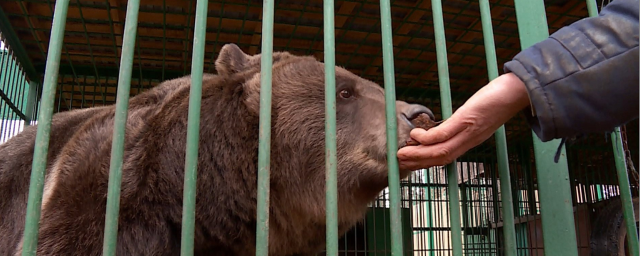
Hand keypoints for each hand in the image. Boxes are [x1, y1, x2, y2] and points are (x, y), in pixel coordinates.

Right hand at [397, 73, 531, 170]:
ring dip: (418, 154)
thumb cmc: (500, 99)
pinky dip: (426, 138)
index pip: (446, 157)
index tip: (410, 161)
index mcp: (472, 140)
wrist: (519, 91)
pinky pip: (442, 134)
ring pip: (439, 152)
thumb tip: (452, 122)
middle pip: (440, 159)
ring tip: (402, 153)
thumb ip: (467, 121)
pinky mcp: (466, 120)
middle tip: (399, 161)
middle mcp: (470, 141)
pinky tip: (415, 134)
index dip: (427, 161)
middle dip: (418, 162)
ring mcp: (468, 132)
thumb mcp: (480, 115)